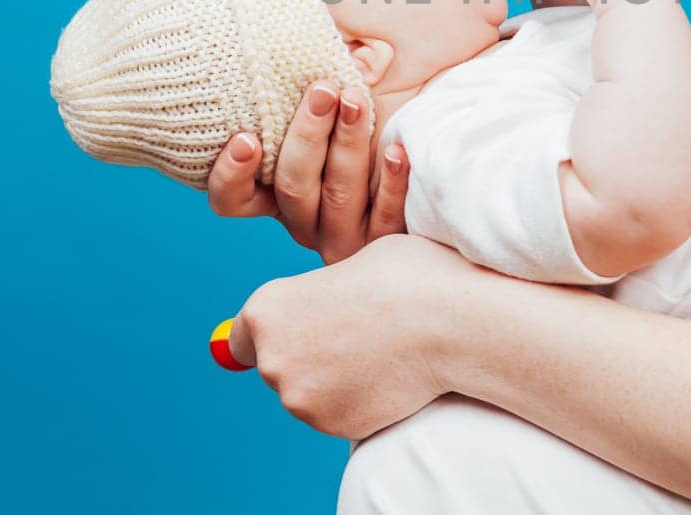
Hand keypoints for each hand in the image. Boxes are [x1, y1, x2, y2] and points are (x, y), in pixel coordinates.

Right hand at [206, 82, 409, 263]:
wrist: (425, 155)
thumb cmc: (356, 115)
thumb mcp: (323, 96)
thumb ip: (300, 77)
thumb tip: (285, 34)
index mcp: (273, 193)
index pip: (231, 200)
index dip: (231, 174)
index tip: (246, 137)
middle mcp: (303, 221)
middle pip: (293, 187)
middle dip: (306, 135)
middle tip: (323, 90)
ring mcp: (342, 237)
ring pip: (338, 197)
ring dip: (346, 145)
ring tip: (355, 101)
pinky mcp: (384, 242)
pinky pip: (386, 219)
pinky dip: (391, 183)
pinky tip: (396, 149)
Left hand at [226, 235, 474, 437]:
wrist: (450, 321)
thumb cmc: (407, 277)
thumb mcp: (349, 264)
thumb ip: (319, 292)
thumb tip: (318, 309)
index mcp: (267, 311)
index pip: (240, 338)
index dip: (271, 334)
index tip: (294, 333)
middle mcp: (272, 361)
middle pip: (275, 366)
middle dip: (306, 355)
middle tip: (351, 335)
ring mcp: (301, 400)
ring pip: (307, 393)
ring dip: (331, 380)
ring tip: (376, 352)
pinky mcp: (334, 426)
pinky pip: (336, 414)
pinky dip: (355, 400)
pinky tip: (386, 374)